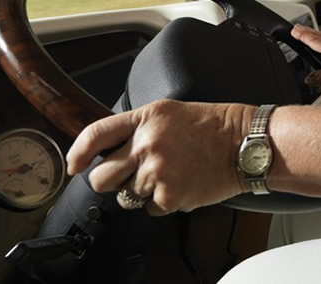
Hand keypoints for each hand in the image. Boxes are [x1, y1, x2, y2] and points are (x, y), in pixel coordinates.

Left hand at [66, 99, 250, 214]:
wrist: (245, 143)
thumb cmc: (214, 126)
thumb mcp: (171, 112)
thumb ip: (139, 128)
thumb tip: (111, 150)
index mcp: (147, 118)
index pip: (96, 135)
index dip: (78, 153)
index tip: (75, 164)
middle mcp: (147, 144)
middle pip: (101, 177)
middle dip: (112, 180)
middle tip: (132, 174)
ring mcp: (157, 172)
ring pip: (127, 196)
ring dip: (143, 190)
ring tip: (171, 173)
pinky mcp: (169, 197)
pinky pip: (149, 209)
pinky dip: (163, 201)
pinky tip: (182, 183)